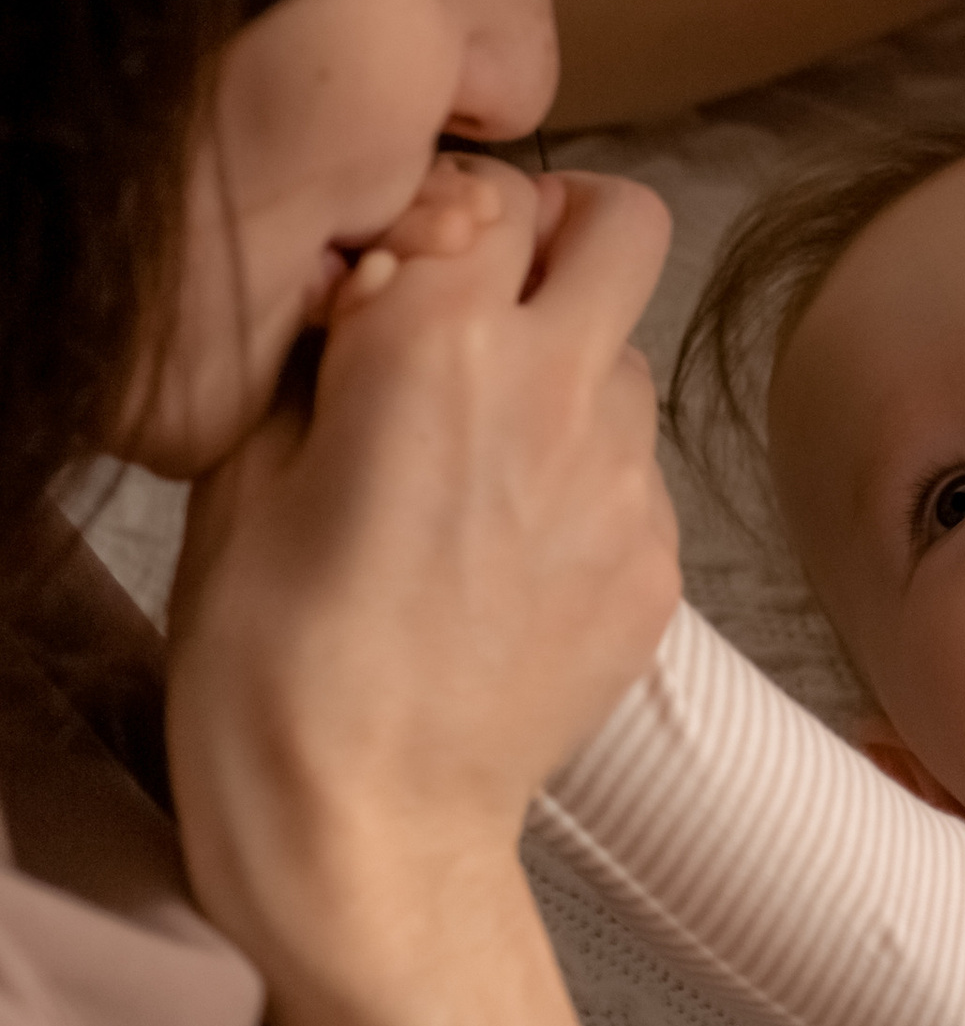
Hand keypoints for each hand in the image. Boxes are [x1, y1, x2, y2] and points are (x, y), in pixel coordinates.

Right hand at [167, 158, 678, 980]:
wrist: (365, 834)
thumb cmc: (270, 660)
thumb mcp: (242, 468)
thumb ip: (320, 347)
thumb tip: (369, 283)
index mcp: (442, 342)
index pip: (489, 191)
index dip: (442, 221)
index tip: (400, 273)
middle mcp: (560, 388)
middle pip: (623, 222)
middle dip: (562, 237)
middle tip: (490, 302)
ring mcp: (626, 480)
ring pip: (630, 356)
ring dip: (572, 371)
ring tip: (480, 462)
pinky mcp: (661, 563)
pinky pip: (637, 470)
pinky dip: (583, 481)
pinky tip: (506, 553)